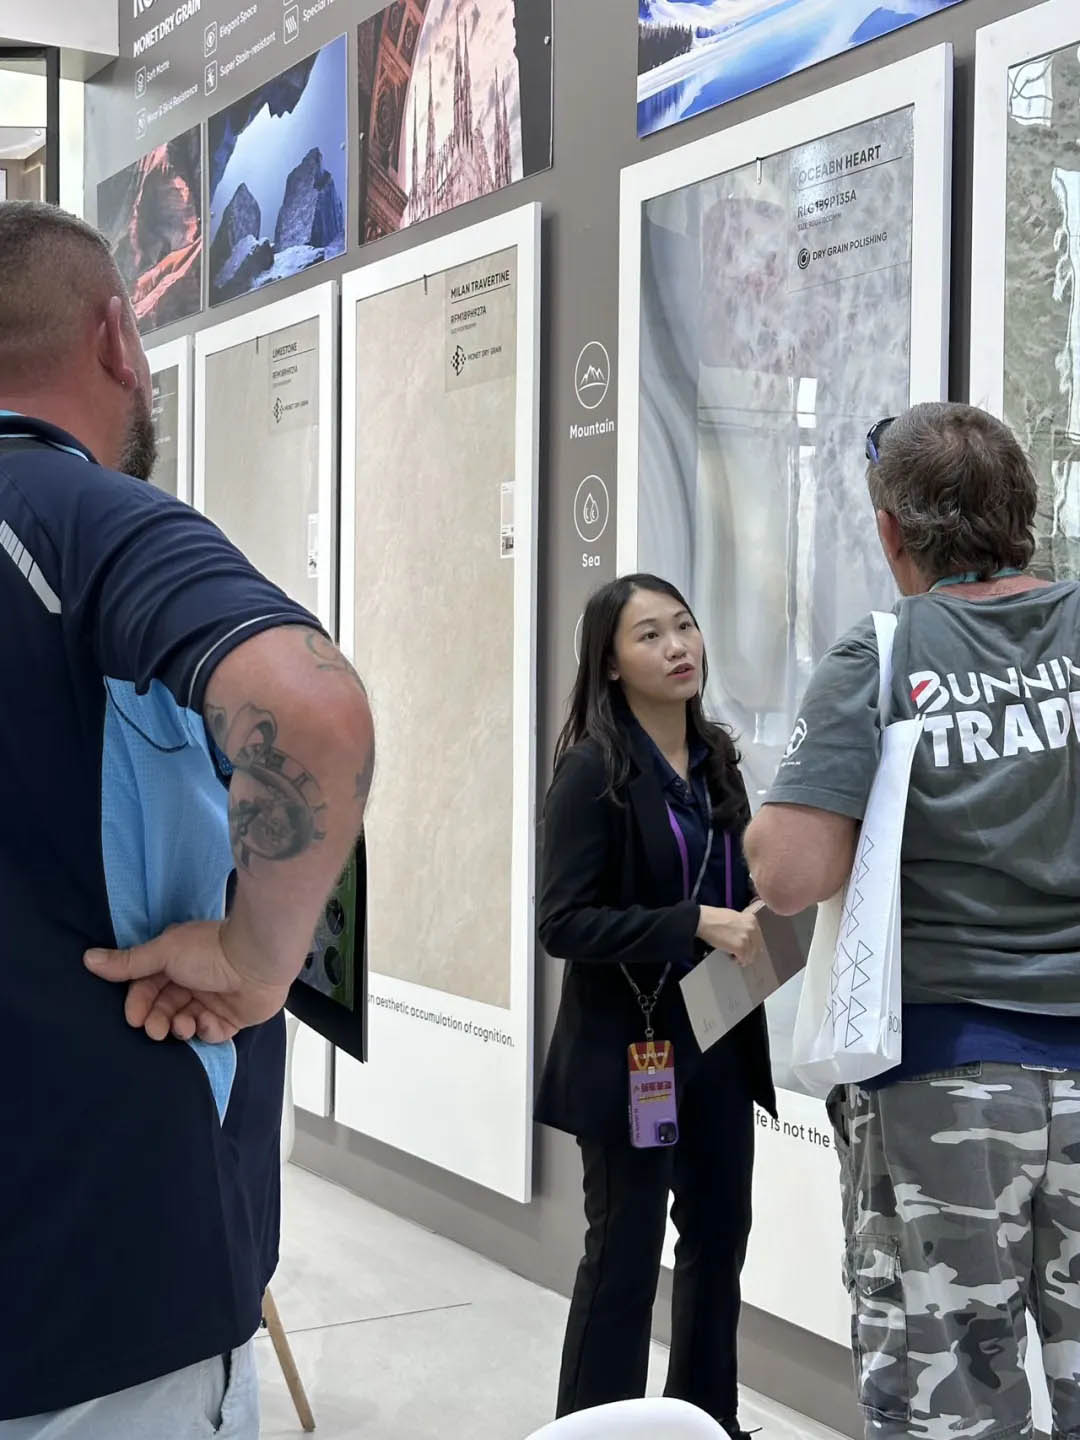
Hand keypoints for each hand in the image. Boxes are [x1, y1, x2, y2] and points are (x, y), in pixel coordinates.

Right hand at [84, 920, 292, 1043]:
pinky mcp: (233, 1018)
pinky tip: (210, 1022)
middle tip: (155, 1029)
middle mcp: (194, 981)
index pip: (148, 987)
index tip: (134, 1017)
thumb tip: (88, 959)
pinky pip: (212, 1033)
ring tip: (185, 1025)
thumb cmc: (210, 951)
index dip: (138, 1003)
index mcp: (176, 962)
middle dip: (157, 1020)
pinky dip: (207, 1031)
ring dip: (180, 1027)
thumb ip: (130, 962)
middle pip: (165, 1008)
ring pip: (185, 1023)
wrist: (258, 959)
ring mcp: (214, 1000)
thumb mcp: (164, 952)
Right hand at [695, 903, 765, 968]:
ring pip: (751, 954)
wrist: (704, 920)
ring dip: (744, 958)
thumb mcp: (734, 916)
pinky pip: (743, 958)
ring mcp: (747, 938)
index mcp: (751, 919)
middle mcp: (752, 928)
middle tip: (742, 955)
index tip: (747, 948)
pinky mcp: (740, 947)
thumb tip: (745, 935)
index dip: (752, 944)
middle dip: (749, 952)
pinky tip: (734, 958)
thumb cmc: (714, 917)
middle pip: (756, 946)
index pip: (758, 936)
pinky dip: (739, 960)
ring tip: (737, 957)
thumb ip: (743, 925)